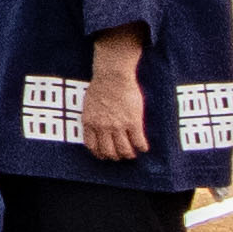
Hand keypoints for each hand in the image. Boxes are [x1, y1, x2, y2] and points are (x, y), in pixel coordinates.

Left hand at [80, 39, 148, 163]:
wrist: (112, 74)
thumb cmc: (101, 86)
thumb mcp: (89, 104)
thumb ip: (92, 118)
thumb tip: (95, 127)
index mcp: (90, 122)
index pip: (92, 146)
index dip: (100, 154)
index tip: (105, 155)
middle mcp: (102, 127)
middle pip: (109, 152)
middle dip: (115, 157)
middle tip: (121, 155)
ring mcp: (118, 125)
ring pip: (124, 150)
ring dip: (129, 154)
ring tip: (133, 153)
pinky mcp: (133, 122)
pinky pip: (139, 142)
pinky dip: (142, 147)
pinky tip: (144, 147)